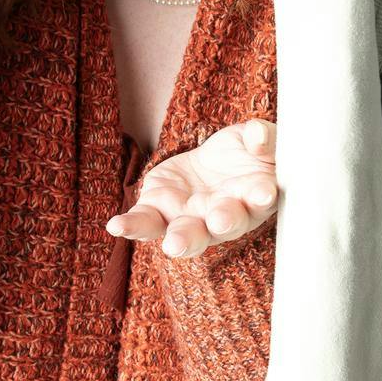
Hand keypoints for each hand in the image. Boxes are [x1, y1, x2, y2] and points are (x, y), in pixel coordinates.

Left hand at [110, 119, 277, 259]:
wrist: (214, 164)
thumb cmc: (247, 155)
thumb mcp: (259, 139)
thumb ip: (264, 138)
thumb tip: (258, 135)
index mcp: (256, 197)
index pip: (261, 199)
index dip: (262, 196)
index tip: (264, 193)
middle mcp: (226, 217)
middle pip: (225, 225)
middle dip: (222, 223)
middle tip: (220, 222)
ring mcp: (191, 219)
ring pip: (188, 234)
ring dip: (182, 240)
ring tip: (174, 245)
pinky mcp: (159, 212)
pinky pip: (146, 223)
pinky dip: (132, 226)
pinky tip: (117, 226)